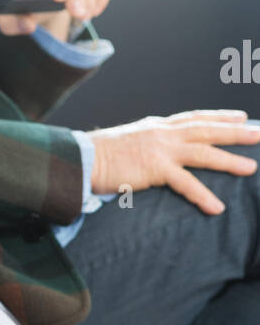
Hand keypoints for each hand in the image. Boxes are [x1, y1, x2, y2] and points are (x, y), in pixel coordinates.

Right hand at [89, 110, 259, 213]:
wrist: (83, 158)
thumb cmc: (100, 154)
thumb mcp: (129, 140)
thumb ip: (147, 142)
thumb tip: (156, 151)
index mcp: (157, 126)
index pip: (194, 118)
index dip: (219, 117)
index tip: (241, 117)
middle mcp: (163, 133)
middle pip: (207, 130)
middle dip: (235, 132)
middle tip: (259, 134)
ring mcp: (161, 150)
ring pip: (204, 152)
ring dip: (229, 160)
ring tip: (252, 168)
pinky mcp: (155, 169)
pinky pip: (185, 183)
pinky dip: (202, 195)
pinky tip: (217, 208)